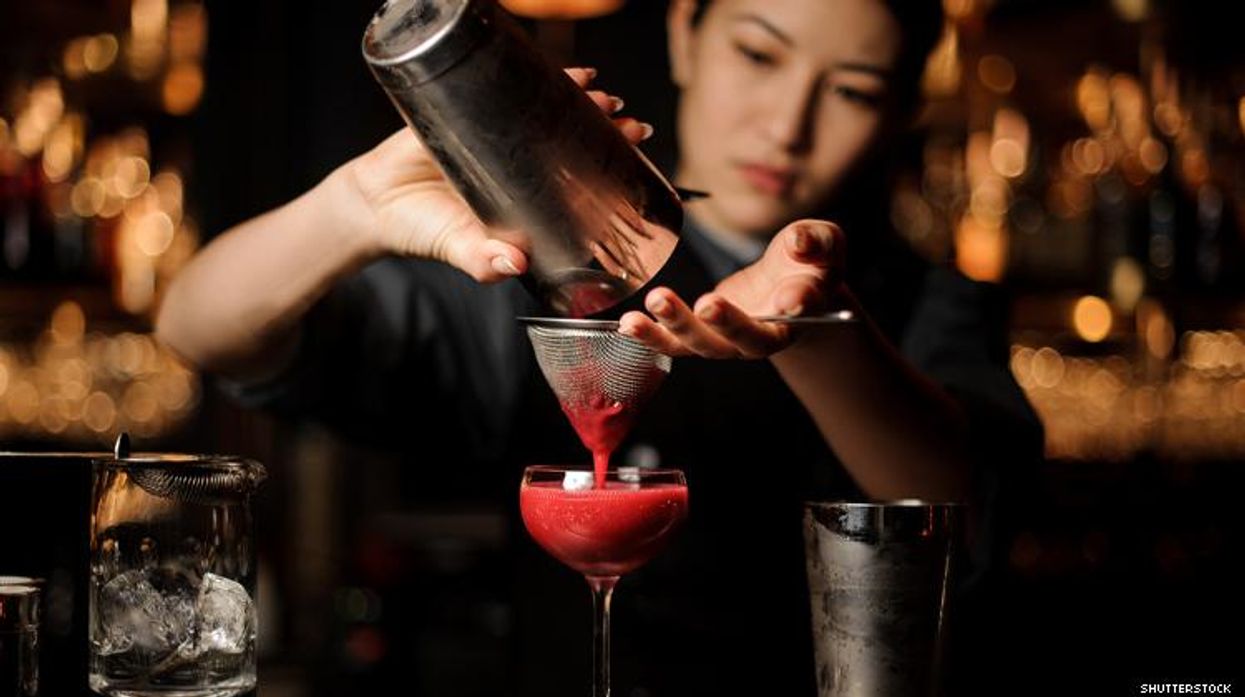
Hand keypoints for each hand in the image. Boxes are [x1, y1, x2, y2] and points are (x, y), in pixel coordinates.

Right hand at [345, 68, 652, 281]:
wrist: (374, 205)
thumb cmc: (423, 231)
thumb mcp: (459, 249)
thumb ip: (483, 262)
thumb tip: (514, 264)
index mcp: (527, 198)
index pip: (579, 180)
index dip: (609, 168)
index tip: (637, 158)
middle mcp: (519, 165)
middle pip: (574, 141)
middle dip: (607, 131)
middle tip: (631, 125)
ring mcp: (497, 136)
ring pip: (550, 111)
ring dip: (582, 100)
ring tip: (605, 96)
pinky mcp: (470, 111)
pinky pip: (510, 88)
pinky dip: (541, 76)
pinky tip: (570, 72)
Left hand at [619, 220, 846, 357]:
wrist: (791, 287)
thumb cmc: (808, 263)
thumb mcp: (823, 243)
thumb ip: (817, 242)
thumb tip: (801, 243)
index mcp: (801, 312)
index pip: (800, 310)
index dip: (795, 304)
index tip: (787, 298)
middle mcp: (764, 335)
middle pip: (745, 339)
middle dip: (727, 323)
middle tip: (709, 303)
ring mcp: (729, 340)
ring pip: (703, 344)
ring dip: (677, 327)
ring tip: (655, 301)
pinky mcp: (703, 335)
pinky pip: (675, 343)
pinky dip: (651, 337)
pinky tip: (628, 323)